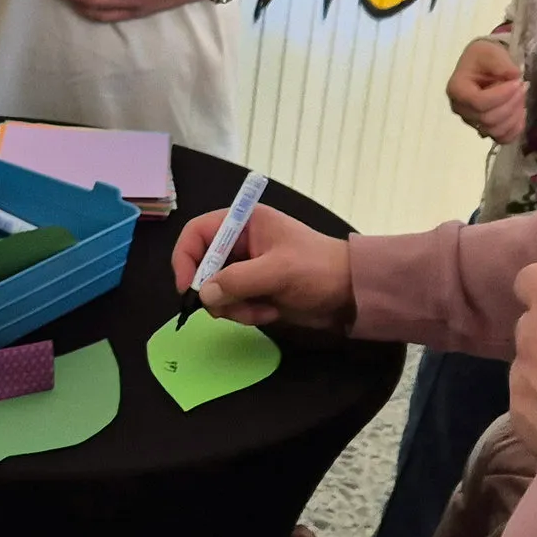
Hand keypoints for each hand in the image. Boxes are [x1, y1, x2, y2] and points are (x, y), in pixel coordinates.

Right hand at [169, 202, 352, 329]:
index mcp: (244, 222)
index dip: (185, 258)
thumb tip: (202, 294)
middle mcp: (240, 243)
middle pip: (201, 266)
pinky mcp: (253, 290)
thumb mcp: (278, 271)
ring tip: (261, 310)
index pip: (196, 233)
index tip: (189, 288)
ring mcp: (246, 268)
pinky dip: (245, 313)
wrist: (351, 294)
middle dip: (215, 291)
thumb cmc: (318, 270)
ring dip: (233, 307)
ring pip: (215, 290)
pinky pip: (231, 304)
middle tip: (227, 309)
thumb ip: (237, 280)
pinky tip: (270, 313)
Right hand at [446, 37, 525, 142]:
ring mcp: (472, 122)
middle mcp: (461, 109)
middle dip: (511, 103)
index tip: (518, 81)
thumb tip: (514, 75)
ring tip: (521, 97)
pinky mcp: (485, 128)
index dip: (501, 95)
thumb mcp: (490, 52)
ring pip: (495, 130)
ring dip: (515, 115)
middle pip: (487, 118)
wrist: (485, 65)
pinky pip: (501, 138)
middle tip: (523, 86)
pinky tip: (521, 113)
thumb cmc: (484, 58)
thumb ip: (500, 63)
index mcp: (457, 89)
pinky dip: (515, 129)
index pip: (478, 102)